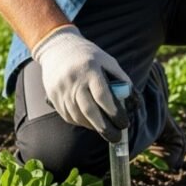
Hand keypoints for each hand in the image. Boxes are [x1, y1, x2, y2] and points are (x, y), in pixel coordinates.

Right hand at [32, 25, 130, 141]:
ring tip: (105, 129)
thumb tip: (132, 100)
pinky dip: (81, 122)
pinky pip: (68, 116)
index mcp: (90, 69)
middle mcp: (74, 81)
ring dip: (93, 126)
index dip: (115, 112)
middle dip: (104, 127)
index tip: (124, 123)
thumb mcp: (107, 61)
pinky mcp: (53, 97)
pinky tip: (90, 123)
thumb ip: (121, 79)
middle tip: (116, 137)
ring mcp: (61, 90)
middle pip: (89, 110)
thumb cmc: (88, 56)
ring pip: (78, 116)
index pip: (103, 95)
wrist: (57, 48)